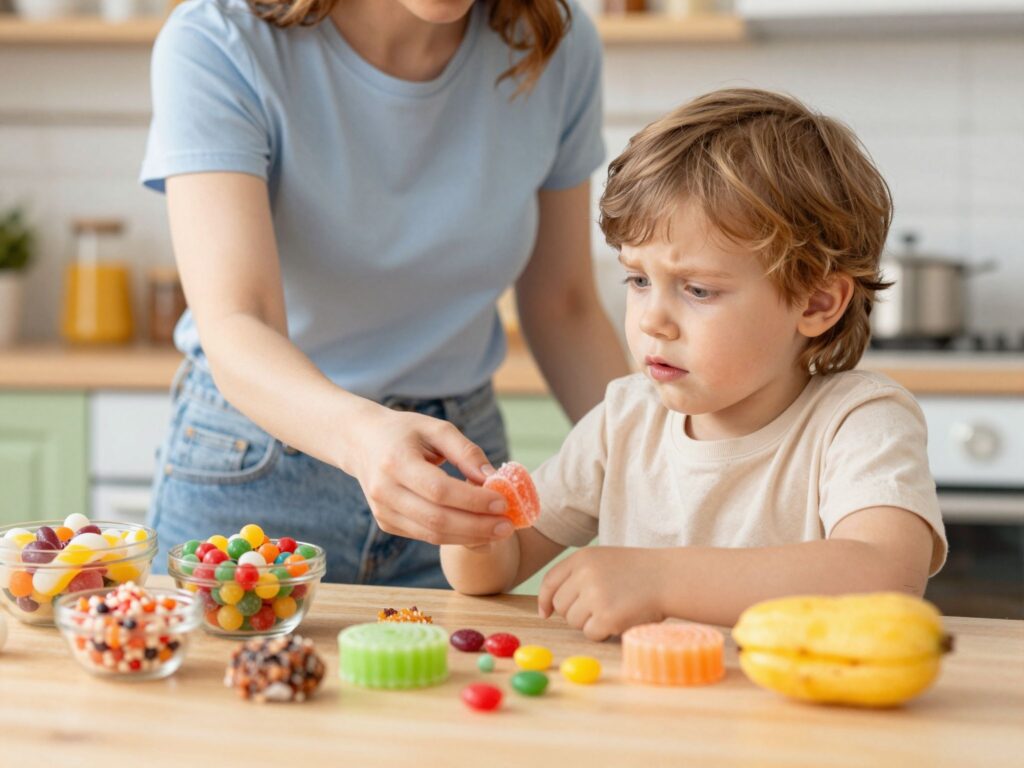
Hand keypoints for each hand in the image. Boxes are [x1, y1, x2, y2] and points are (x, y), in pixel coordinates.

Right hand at [343, 403, 512, 546]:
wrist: (360, 442)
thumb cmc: (404, 432)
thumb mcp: (436, 429)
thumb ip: (466, 450)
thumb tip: (494, 477)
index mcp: (396, 461)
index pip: (439, 489)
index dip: (473, 500)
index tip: (503, 502)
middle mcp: (384, 490)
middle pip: (437, 518)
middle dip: (477, 526)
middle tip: (507, 525)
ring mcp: (382, 510)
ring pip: (431, 534)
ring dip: (469, 536)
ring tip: (498, 531)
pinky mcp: (386, 523)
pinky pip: (425, 535)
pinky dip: (454, 536)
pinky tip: (476, 529)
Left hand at [537, 547, 666, 640]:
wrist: (669, 577)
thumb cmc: (638, 572)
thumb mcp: (604, 561)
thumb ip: (578, 576)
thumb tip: (548, 607)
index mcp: (582, 558)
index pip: (550, 581)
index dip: (545, 600)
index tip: (546, 612)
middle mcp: (584, 575)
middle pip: (560, 605)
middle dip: (575, 612)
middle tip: (600, 607)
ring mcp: (595, 595)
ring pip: (574, 622)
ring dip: (591, 622)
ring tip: (614, 609)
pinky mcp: (607, 617)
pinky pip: (590, 634)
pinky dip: (603, 632)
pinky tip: (619, 620)